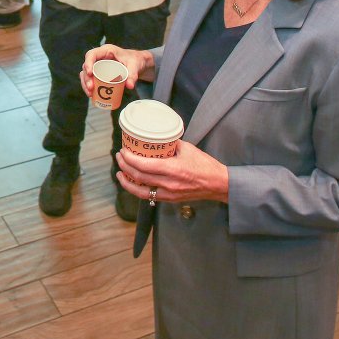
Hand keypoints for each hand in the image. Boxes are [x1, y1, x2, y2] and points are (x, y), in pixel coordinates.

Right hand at [80, 44, 154, 94]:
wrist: (138, 63)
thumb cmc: (135, 60)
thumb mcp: (135, 65)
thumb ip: (133, 74)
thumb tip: (129, 86)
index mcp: (106, 51)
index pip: (92, 54)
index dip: (88, 63)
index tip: (90, 73)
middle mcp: (100, 57)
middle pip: (86, 66)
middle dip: (86, 78)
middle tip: (91, 88)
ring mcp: (98, 65)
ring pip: (86, 73)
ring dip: (85, 83)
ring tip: (90, 94)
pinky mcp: (100, 73)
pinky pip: (91, 79)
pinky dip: (89, 86)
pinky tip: (91, 95)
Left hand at [115, 141, 229, 203]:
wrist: (218, 184)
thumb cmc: (205, 165)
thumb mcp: (188, 149)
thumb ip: (170, 144)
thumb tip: (157, 138)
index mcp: (172, 169)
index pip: (143, 165)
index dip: (129, 158)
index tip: (123, 151)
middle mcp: (168, 183)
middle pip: (138, 176)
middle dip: (124, 166)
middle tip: (119, 157)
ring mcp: (168, 194)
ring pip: (140, 191)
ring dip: (127, 182)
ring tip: (120, 173)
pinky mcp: (170, 199)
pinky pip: (149, 196)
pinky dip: (138, 189)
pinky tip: (133, 183)